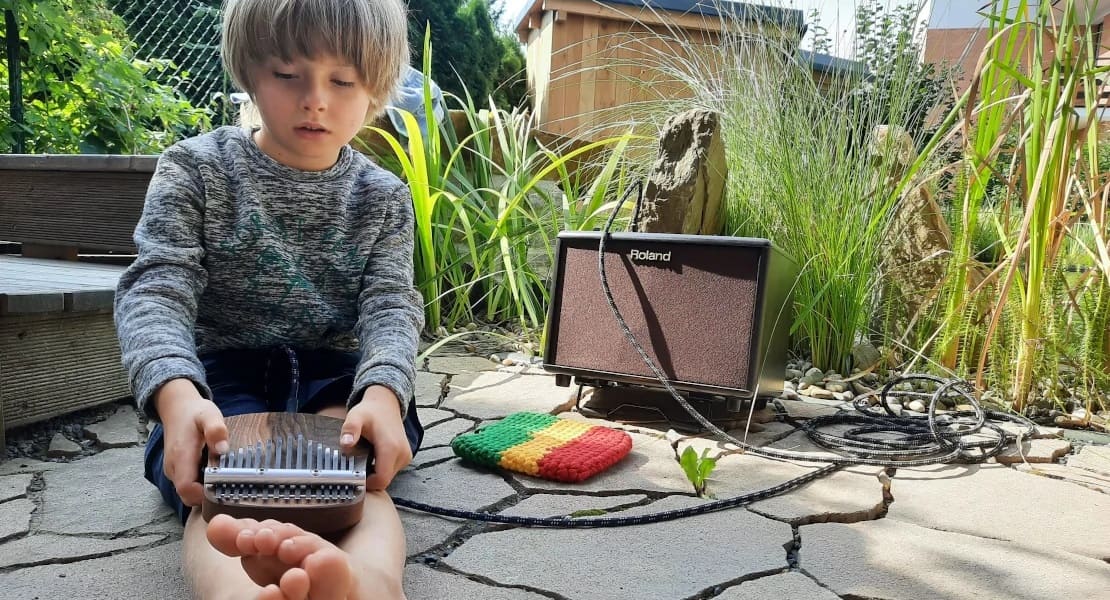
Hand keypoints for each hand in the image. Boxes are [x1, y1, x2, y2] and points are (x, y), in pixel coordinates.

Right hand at [154, 378, 228, 506]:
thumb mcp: (209, 415)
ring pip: (187, 492)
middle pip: (187, 495)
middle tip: (228, 484)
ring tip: (223, 477)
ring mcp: (173, 471)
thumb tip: (222, 449)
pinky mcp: (176, 471)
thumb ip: (216, 430)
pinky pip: (188, 485)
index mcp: (180, 456)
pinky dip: (200, 484)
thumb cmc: (194, 412)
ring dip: (204, 490)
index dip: (204, 494)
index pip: (187, 488)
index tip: (223, 488)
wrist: (177, 409)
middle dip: (207, 495)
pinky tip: (214, 472)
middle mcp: (173, 468)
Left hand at [339, 385, 410, 489]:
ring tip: (363, 460)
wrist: (385, 404)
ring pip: (388, 477)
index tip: (353, 476)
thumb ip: (350, 429)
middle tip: (354, 467)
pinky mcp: (405, 457)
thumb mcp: (356, 416)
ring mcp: (406, 457)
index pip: (381, 480)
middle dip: (369, 478)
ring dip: (375, 474)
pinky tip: (371, 458)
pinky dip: (380, 469)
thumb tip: (346, 443)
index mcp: (391, 448)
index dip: (366, 483)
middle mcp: (402, 454)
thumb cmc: (370, 412)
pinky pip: (391, 471)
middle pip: (384, 480)